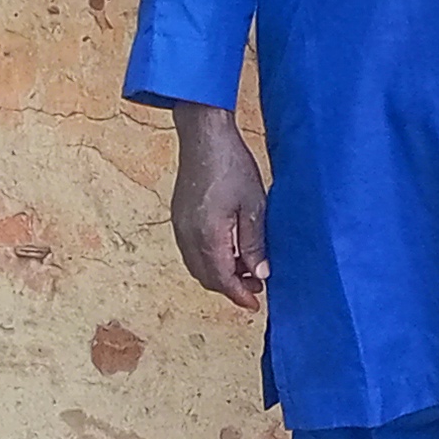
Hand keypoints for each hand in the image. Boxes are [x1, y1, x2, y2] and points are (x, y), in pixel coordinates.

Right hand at [168, 104, 267, 307]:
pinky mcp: (179, 216)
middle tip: (256, 285)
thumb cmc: (232, 165)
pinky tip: (229, 250)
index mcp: (207, 235)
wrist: (204, 135)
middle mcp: (188, 236)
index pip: (222, 279)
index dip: (239, 295)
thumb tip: (259, 274)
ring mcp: (180, 226)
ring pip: (197, 265)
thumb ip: (254, 244)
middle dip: (231, 287)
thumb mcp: (254, 206)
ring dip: (220, 273)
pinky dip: (209, 259)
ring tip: (246, 268)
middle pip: (207, 277)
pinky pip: (191, 250)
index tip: (255, 303)